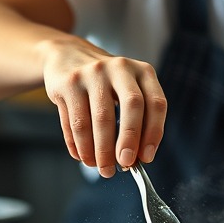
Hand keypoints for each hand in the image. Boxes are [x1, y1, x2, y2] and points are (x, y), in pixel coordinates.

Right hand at [42, 39, 166, 177]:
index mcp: (142, 71)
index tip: (146, 158)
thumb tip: (134, 159)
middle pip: (131, 107)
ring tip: (101, 167)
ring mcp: (91, 73)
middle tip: (124, 164)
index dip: (153, 133)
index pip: (156, 103)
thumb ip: (135, 119)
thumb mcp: (126, 89)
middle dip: (128, 140)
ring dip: (100, 150)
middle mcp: (119, 68)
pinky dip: (79, 145)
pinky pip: (75, 122)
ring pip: (98, 119)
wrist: (68, 55)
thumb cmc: (105, 82)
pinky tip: (83, 157)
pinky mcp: (67, 83)